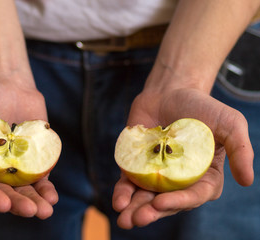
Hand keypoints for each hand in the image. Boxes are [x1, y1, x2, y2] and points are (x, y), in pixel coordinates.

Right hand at [0, 79, 57, 218]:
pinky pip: (38, 180)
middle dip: (14, 203)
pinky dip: (45, 190)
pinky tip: (52, 198)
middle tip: (29, 210)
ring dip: (33, 203)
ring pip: (21, 192)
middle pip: (0, 193)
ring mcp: (11, 170)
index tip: (1, 202)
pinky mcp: (31, 163)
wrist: (7, 86)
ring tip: (45, 211)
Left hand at [112, 88, 253, 228]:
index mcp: (204, 176)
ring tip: (124, 221)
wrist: (170, 91)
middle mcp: (180, 180)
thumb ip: (241, 150)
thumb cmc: (202, 107)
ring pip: (146, 198)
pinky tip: (118, 201)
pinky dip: (123, 192)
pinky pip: (129, 182)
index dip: (179, 202)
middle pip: (167, 202)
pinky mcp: (138, 165)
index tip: (161, 202)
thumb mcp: (230, 123)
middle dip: (152, 213)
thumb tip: (248, 181)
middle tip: (137, 219)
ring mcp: (157, 174)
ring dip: (135, 210)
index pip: (194, 195)